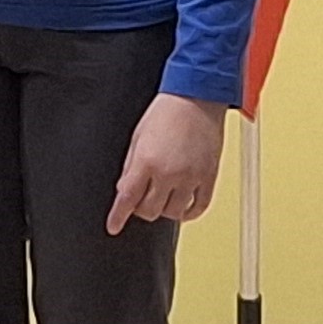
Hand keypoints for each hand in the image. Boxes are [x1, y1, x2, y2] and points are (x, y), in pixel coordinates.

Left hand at [108, 92, 225, 234]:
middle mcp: (169, 172)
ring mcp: (191, 176)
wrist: (196, 96)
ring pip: (173, 213)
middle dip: (141, 209)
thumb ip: (130, 166)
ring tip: (163, 198)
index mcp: (146, 161)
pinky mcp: (209, 177)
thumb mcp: (137, 136)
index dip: (118, 217)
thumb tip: (124, 189)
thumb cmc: (167, 111)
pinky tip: (183, 208)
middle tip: (140, 200)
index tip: (113, 226)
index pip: (127, 199)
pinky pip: (199, 207)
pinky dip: (189, 212)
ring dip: (164, 210)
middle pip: (150, 211)